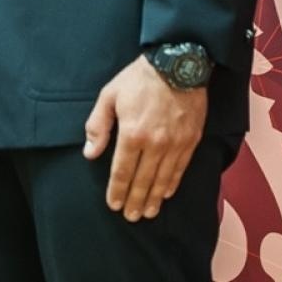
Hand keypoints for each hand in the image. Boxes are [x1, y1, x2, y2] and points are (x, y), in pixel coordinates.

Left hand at [83, 55, 206, 221]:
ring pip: (163, 179)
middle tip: (130, 216)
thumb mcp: (109, 96)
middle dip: (134, 200)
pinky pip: (180, 169)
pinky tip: (166, 194)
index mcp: (132, 133)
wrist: (177, 65)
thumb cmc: (138, 79)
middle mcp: (155, 144)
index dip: (117, 190)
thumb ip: (98, 125)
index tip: (112, 205)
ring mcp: (175, 144)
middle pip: (142, 180)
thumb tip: (90, 153)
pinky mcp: (190, 141)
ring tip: (147, 213)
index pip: (122, 170)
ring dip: (153, 198)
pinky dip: (172, 184)